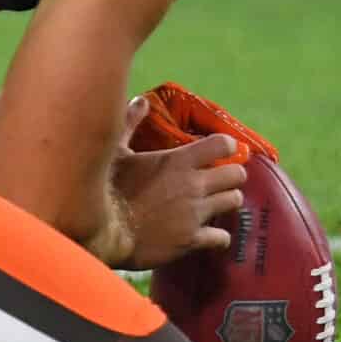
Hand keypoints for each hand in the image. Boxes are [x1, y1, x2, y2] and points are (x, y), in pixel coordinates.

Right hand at [110, 100, 244, 269]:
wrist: (104, 232)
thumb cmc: (109, 188)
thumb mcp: (117, 151)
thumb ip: (131, 123)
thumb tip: (140, 101)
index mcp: (178, 161)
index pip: (223, 145)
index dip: (227, 146)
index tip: (224, 149)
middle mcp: (193, 184)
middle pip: (237, 174)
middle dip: (232, 174)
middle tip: (221, 178)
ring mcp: (194, 213)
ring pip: (233, 201)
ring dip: (227, 200)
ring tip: (217, 202)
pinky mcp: (191, 240)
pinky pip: (222, 237)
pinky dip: (219, 236)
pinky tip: (211, 235)